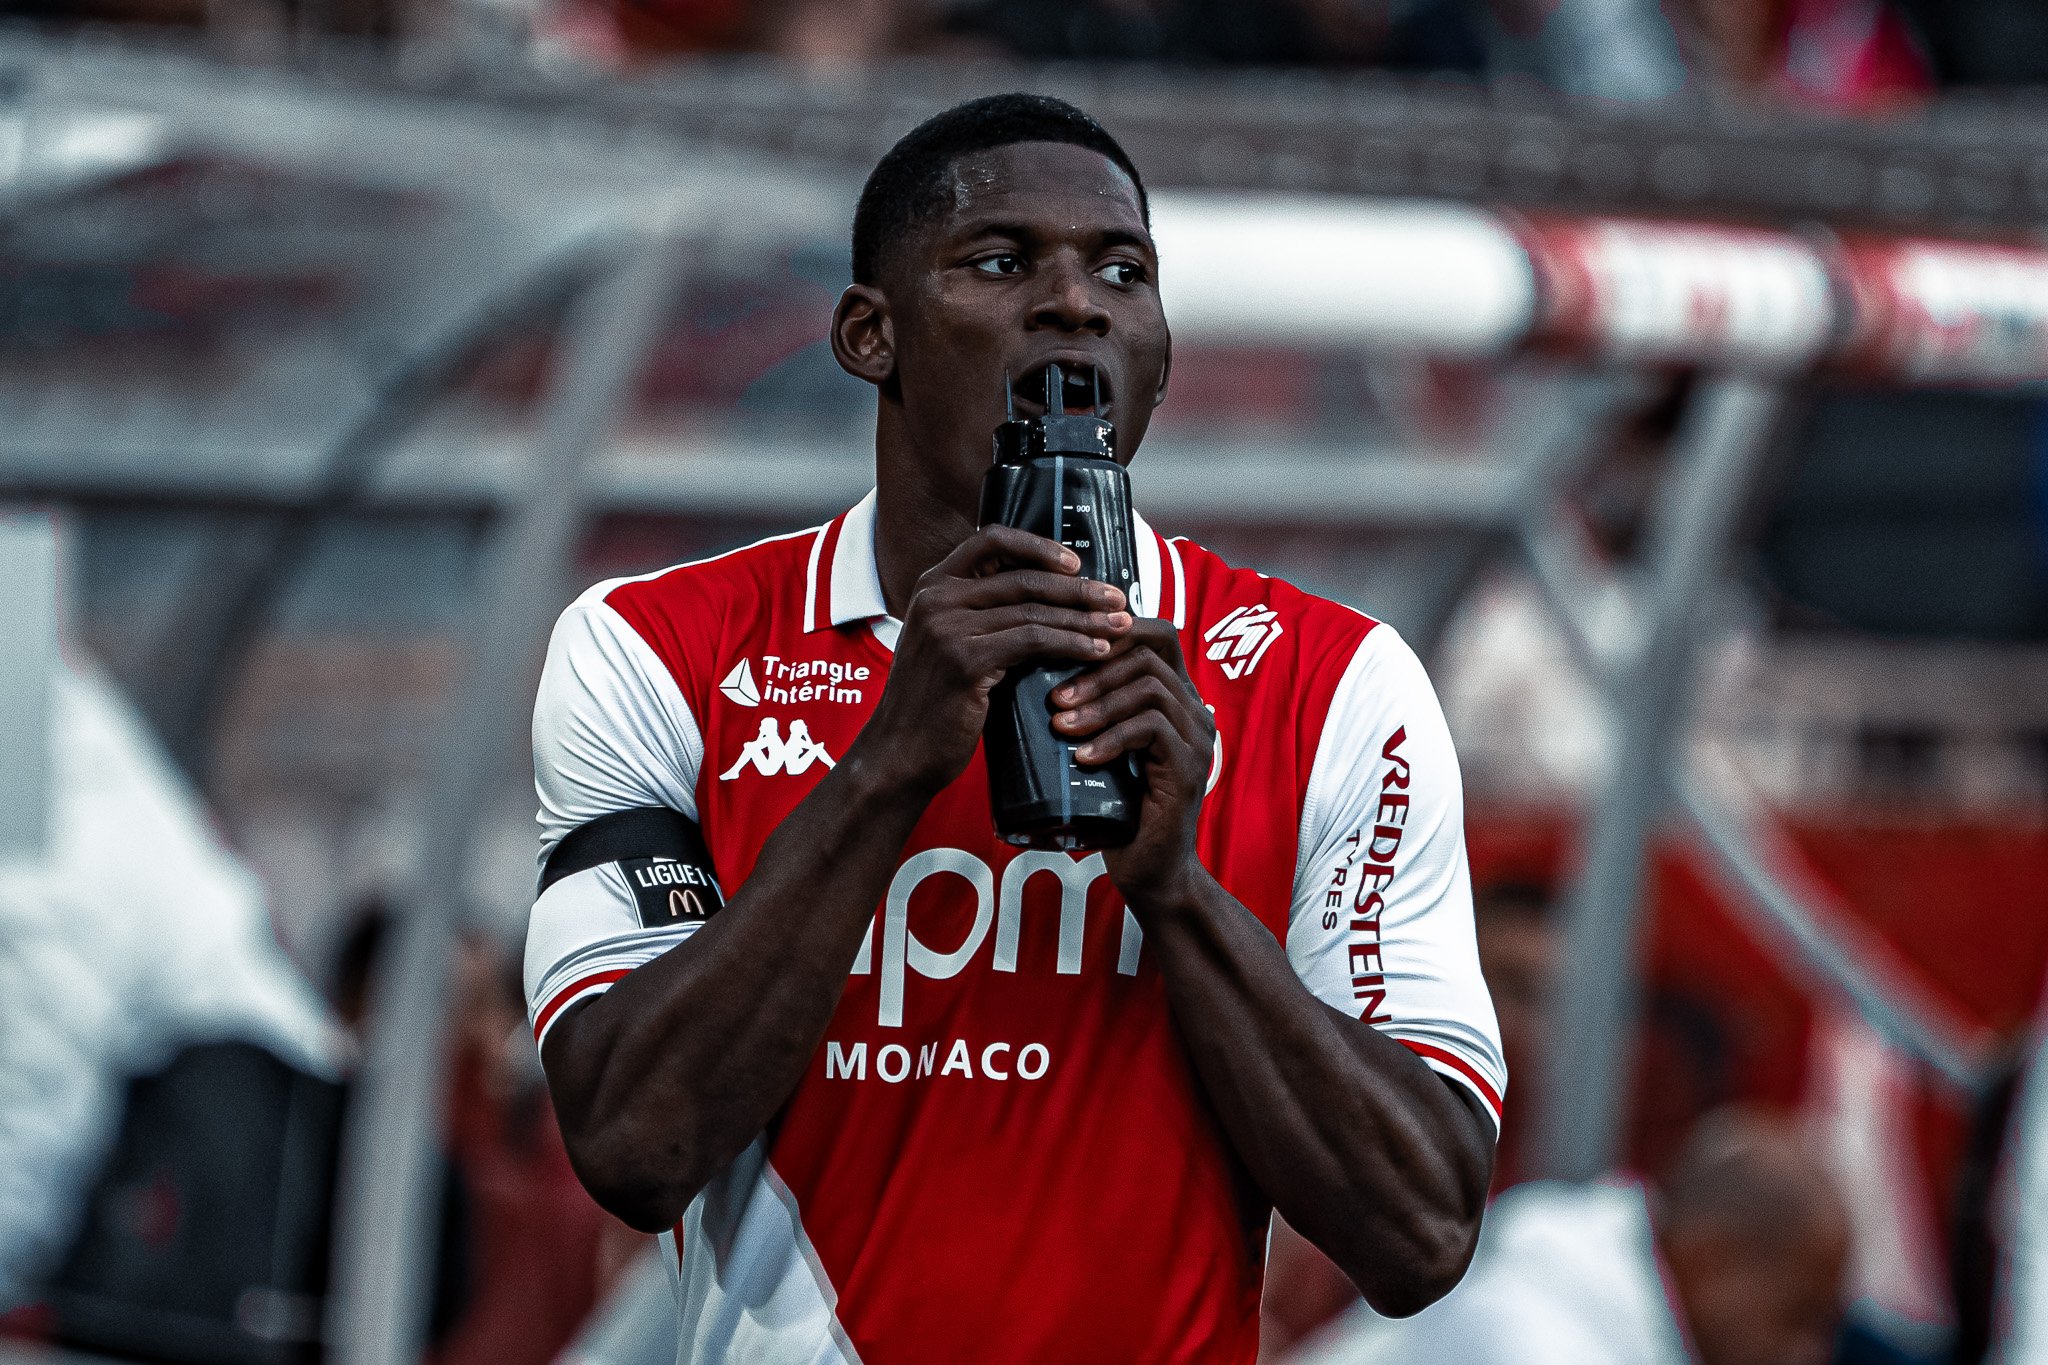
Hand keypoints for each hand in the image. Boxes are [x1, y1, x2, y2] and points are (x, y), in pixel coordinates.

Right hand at [855, 525, 1133, 798]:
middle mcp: (936, 598)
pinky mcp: (965, 660)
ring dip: (1085, 618)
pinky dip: (1072, 644)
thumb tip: (1048, 604)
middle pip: (1023, 578)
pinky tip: (1098, 652)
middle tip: (1118, 600)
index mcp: (932, 586)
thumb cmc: (934, 706)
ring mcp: (948, 627)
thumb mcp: (950, 647)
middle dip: (1079, 588)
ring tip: (1120, 626)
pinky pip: (1034, 641)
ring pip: (1034, 610)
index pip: (991, 540)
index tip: (1076, 564)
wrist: (899, 754)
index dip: (1038, 546)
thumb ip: (983, 619)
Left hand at [1048, 618, 1215, 912]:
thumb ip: (1088, 712)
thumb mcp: (1100, 748)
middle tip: (1053, 697)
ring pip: (1150, 688)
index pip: (1154, 634)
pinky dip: (1112, 738)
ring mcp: (1196, 737)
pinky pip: (1152, 729)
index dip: (1109, 631)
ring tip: (1060, 724)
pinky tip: (1082, 756)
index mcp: (1175, 697)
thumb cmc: (1117, 809)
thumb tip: (1026, 674)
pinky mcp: (1189, 768)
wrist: (1151, 869)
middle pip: (1150, 652)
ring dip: (1099, 702)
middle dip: (1094, 668)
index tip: (1063, 649)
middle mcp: (1194, 709)